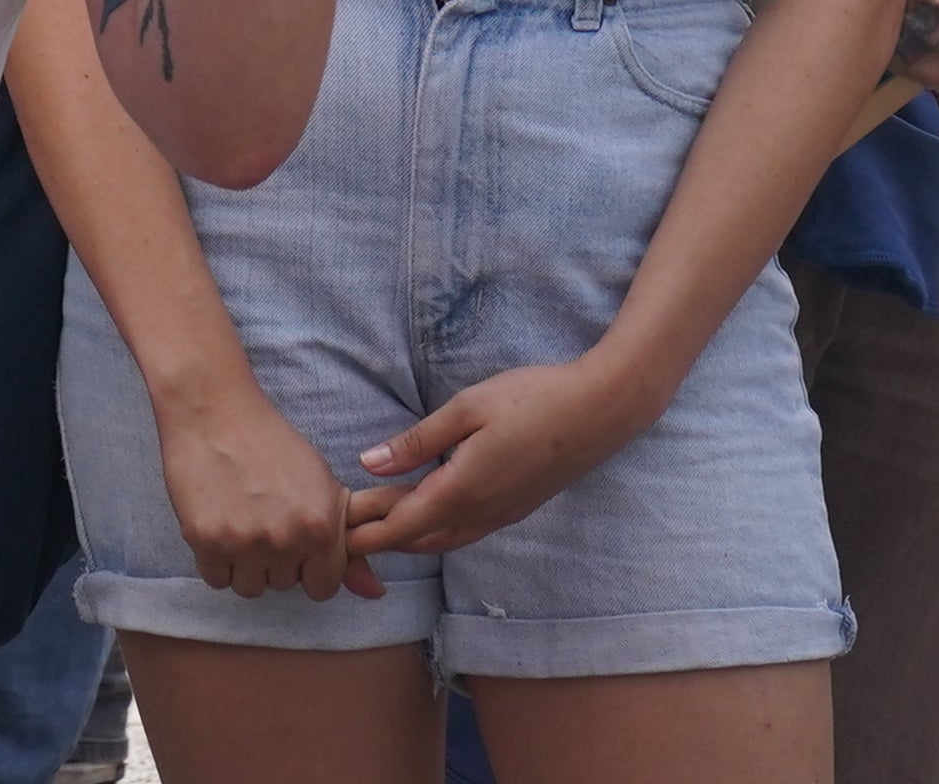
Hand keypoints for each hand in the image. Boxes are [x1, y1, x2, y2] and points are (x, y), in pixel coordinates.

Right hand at [155, 373, 384, 600]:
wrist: (214, 411)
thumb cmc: (271, 443)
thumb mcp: (321, 486)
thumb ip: (346, 544)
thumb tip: (376, 594)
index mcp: (320, 527)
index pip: (322, 587)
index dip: (309, 566)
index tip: (295, 543)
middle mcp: (286, 540)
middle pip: (284, 585)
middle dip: (275, 560)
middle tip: (261, 519)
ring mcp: (244, 542)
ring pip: (249, 587)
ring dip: (244, 564)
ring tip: (238, 523)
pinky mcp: (205, 540)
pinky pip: (216, 579)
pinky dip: (215, 560)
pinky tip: (217, 525)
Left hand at [341, 350, 658, 559]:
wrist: (602, 410)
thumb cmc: (532, 399)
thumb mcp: (466, 409)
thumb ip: (417, 441)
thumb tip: (369, 463)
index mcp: (464, 489)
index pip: (404, 526)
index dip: (368, 534)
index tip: (336, 537)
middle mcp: (483, 512)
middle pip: (421, 539)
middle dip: (382, 537)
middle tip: (347, 529)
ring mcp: (504, 513)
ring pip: (446, 538)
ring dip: (410, 535)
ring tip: (377, 520)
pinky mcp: (518, 506)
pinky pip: (467, 529)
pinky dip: (437, 528)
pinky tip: (426, 510)